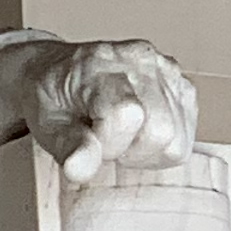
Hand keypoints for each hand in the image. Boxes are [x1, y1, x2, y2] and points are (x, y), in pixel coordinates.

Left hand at [18, 35, 197, 186]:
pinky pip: (185, 139)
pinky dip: (160, 147)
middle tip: (102, 136)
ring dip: (145, 150)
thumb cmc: (51, 97)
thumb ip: (66, 146)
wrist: (57, 70)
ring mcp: (167, 70)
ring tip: (119, 132)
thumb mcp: (45, 124)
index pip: (129, 114)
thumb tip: (80, 169)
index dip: (109, 142)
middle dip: (128, 149)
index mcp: (100, 66)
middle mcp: (140, 60)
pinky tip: (137, 132)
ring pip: (176, 139)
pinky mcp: (182, 85)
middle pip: (161, 131)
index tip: (88, 138)